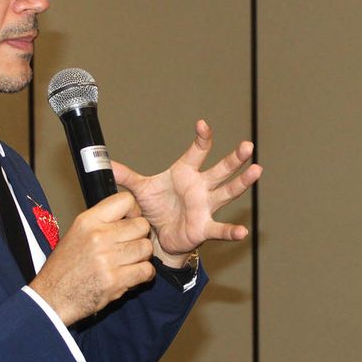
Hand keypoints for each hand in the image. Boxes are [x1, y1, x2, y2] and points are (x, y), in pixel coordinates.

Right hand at [29, 192, 153, 324]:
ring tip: (130, 262)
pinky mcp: (115, 280)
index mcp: (88, 221)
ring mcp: (107, 259)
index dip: (134, 212)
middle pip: (142, 226)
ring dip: (142, 257)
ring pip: (146, 248)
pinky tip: (134, 275)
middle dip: (140, 237)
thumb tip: (129, 215)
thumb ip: (101, 222)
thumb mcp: (76, 234)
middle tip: (131, 246)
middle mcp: (98, 236)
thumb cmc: (64, 267)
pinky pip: (146, 270)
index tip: (130, 222)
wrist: (52, 298)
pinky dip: (144, 274)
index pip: (126, 201)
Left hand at [112, 119, 261, 264]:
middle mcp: (200, 187)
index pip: (197, 152)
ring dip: (243, 182)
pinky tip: (243, 231)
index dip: (202, 138)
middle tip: (247, 146)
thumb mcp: (139, 190)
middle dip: (235, 158)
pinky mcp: (204, 227)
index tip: (202, 125)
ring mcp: (206, 206)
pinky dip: (232, 231)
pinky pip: (220, 229)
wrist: (157, 236)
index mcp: (185, 173)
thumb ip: (125, 175)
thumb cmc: (155, 208)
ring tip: (257, 171)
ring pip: (228, 192)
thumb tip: (104, 162)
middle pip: (221, 169)